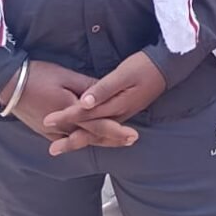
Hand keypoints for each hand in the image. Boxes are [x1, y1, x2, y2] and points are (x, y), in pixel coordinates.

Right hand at [0, 60, 139, 149]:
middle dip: (113, 139)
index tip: (133, 134)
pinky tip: (89, 142)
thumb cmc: (39, 75)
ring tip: (117, 143)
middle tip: (132, 140)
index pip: (98, 125)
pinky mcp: (44, 132)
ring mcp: (52, 132)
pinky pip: (66, 140)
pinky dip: (79, 142)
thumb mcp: (66, 76)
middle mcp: (63, 126)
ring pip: (80, 140)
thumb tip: (105, 92)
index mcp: (70, 111)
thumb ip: (87, 86)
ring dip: (99, 141)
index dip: (117, 131)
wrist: (9, 84)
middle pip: (92, 136)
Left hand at [41, 51, 166, 154]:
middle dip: (71, 140)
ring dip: (80, 141)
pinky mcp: (124, 112)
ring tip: (63, 147)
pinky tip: (86, 137)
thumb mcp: (124, 74)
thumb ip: (103, 89)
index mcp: (116, 106)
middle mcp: (119, 115)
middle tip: (52, 150)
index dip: (66, 117)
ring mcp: (123, 115)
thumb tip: (84, 103)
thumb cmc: (145, 66)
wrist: (167, 67)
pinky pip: (104, 130)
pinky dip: (92, 136)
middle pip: (91, 132)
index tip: (47, 121)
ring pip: (98, 134)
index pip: (86, 115)